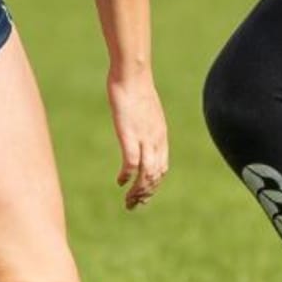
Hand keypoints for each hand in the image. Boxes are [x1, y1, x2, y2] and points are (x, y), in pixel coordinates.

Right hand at [108, 73, 166, 209]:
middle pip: (156, 176)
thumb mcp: (144, 109)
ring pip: (147, 175)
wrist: (133, 75)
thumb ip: (143, 122)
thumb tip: (136, 125)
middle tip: (133, 205)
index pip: (162, 167)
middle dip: (146, 194)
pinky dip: (128, 176)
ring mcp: (145, 139)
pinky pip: (133, 164)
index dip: (153, 184)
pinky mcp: (130, 136)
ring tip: (128, 202)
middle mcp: (157, 140)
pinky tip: (120, 181)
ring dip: (138, 192)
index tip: (142, 194)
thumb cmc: (136, 87)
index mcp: (160, 135)